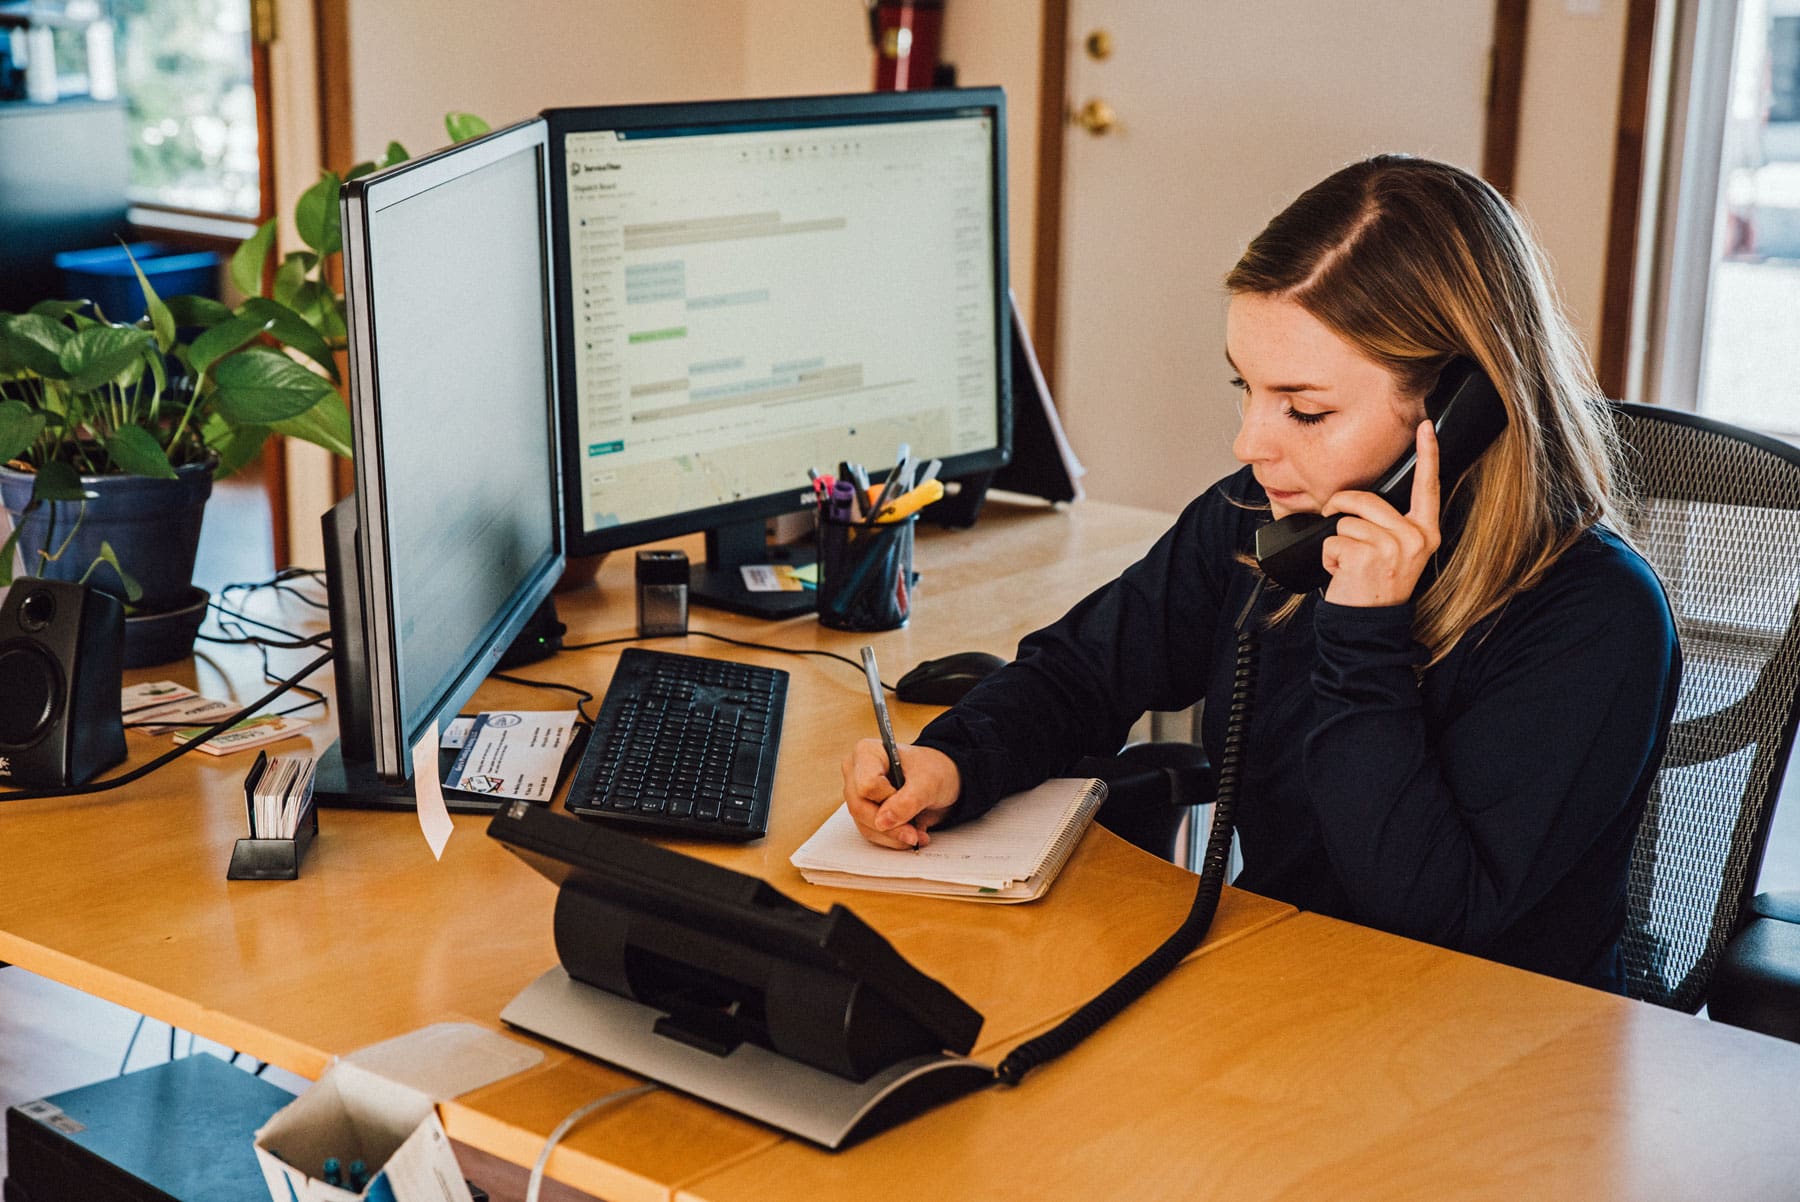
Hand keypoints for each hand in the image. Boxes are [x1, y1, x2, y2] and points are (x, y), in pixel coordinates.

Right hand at [840, 738, 959, 848]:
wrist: (942, 780)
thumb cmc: (934, 770)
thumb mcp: (928, 782)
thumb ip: (907, 801)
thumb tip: (882, 822)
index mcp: (866, 753)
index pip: (865, 784)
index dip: (888, 798)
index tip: (910, 798)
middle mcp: (855, 773)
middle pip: (860, 808)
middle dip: (890, 826)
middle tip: (914, 833)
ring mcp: (858, 795)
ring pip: (865, 825)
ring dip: (894, 836)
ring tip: (917, 834)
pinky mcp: (865, 812)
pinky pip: (872, 833)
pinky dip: (893, 839)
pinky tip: (912, 834)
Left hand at [1321, 420, 1442, 607]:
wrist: (1367, 624)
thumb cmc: (1375, 584)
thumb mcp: (1396, 552)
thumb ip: (1391, 523)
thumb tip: (1367, 498)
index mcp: (1425, 532)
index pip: (1427, 487)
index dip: (1428, 454)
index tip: (1427, 426)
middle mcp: (1415, 538)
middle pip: (1365, 499)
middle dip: (1340, 508)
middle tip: (1341, 535)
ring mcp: (1394, 547)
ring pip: (1346, 521)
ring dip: (1336, 542)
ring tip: (1350, 564)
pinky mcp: (1368, 557)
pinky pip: (1333, 540)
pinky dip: (1328, 557)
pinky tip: (1344, 574)